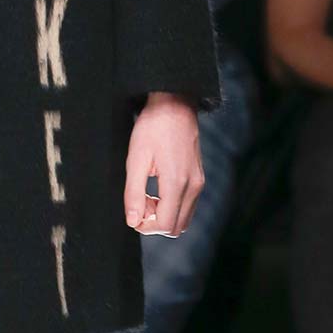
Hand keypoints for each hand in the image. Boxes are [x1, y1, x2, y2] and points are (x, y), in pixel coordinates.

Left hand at [124, 93, 204, 237]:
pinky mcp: (199, 178)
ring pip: (183, 219)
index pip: (165, 225)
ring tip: (147, 194)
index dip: (145, 225)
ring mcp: (199, 183)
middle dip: (154, 222)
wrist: (174, 105)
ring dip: (163, 215)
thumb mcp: (136, 159)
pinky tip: (157, 188)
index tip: (133, 210)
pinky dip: (171, 206)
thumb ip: (133, 193)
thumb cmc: (153, 128)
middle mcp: (193, 187)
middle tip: (139, 202)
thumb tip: (133, 221)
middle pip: (176, 227)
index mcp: (177, 183)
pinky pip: (187, 206)